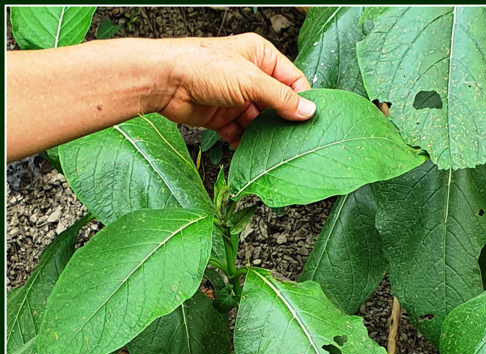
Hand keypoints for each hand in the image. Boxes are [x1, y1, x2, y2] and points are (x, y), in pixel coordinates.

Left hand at [156, 33, 314, 146]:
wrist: (162, 81)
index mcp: (261, 57)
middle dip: (284, 120)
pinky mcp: (222, 116)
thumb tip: (307, 110)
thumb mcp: (250, 80)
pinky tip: (254, 152)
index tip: (311, 120)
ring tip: (276, 148)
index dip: (302, 100)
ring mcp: (235, 97)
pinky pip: (241, 133)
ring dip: (266, 135)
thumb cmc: (200, 65)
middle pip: (277, 103)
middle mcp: (250, 76)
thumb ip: (281, 97)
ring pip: (260, 121)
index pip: (292, 80)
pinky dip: (247, 143)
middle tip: (296, 138)